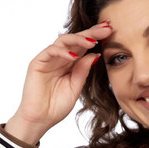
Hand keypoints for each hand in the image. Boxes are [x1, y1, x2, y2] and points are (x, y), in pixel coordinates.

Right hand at [5, 21, 112, 143]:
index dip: (96, 37)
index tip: (111, 30)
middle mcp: (59, 58)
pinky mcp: (37, 62)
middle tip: (106, 28)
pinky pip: (51, 51)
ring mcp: (48, 59)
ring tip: (92, 42)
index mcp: (70, 63)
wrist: (40, 119)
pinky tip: (74, 56)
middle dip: (91, 32)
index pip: (84, 46)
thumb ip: (83, 71)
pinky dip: (62, 52)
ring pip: (63, 40)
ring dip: (79, 39)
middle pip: (76, 39)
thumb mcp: (75, 87)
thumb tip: (95, 54)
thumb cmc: (56, 106)